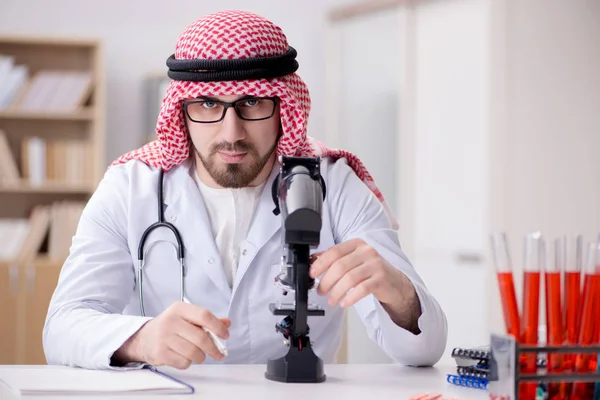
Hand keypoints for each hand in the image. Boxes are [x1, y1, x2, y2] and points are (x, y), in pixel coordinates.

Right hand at [113, 302, 230, 368]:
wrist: (143, 338)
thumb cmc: (170, 327)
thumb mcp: (187, 317)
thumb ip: (207, 320)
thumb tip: (227, 323)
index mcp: (179, 309)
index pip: (204, 315)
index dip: (218, 327)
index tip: (225, 335)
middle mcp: (171, 321)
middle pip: (201, 338)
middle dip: (214, 348)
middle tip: (219, 354)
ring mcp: (164, 338)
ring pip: (194, 352)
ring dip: (201, 357)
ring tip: (199, 355)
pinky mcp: (160, 353)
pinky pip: (184, 363)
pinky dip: (188, 363)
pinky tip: (184, 357)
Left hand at [309, 238, 420, 332]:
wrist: (394, 282)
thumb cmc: (370, 271)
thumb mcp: (353, 261)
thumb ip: (335, 259)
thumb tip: (313, 261)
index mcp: (356, 244)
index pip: (334, 252)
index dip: (320, 263)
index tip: (312, 274)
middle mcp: (367, 251)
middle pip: (340, 266)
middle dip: (326, 281)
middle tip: (320, 291)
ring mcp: (375, 265)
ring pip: (350, 278)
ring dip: (336, 292)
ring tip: (331, 300)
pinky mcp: (381, 279)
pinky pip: (362, 289)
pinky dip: (350, 297)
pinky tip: (344, 303)